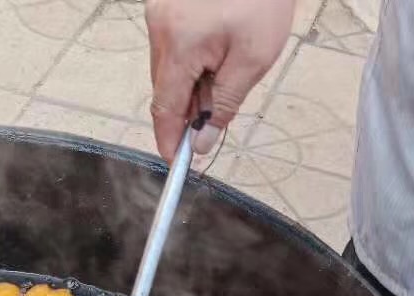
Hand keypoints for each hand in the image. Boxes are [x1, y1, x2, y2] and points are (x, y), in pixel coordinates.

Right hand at [145, 0, 294, 156]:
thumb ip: (224, 104)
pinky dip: (190, 58)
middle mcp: (159, 27)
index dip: (168, 139)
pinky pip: (171, 45)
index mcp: (179, 45)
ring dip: (190, 80)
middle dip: (188, 107)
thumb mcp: (254, 57)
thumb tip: (202, 141)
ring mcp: (158, 12)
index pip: (164, 108)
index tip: (175, 161)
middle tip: (217, 110)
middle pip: (164, 88)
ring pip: (167, 66)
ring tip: (226, 64)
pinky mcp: (165, 3)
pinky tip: (216, 46)